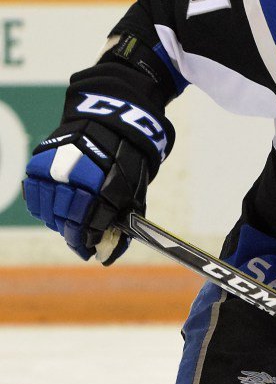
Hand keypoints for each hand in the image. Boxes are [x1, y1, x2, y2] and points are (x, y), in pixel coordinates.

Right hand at [23, 98, 170, 262]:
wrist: (112, 125)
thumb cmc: (126, 166)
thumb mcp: (133, 195)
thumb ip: (121, 226)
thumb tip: (106, 257)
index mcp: (103, 187)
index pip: (86, 226)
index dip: (85, 241)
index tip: (87, 249)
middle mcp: (75, 177)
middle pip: (64, 219)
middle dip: (71, 231)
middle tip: (77, 233)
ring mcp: (55, 167)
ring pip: (46, 208)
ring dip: (55, 219)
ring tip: (65, 218)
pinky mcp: (41, 160)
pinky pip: (33, 191)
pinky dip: (40, 203)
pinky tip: (51, 204)